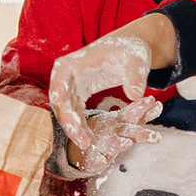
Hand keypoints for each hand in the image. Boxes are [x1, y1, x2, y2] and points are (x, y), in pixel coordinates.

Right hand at [48, 20, 170, 157]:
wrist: (129, 50)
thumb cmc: (130, 51)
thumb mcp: (136, 61)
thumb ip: (136, 77)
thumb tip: (135, 95)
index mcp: (75, 62)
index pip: (60, 77)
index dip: (58, 92)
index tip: (61, 107)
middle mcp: (68, 75)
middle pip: (60, 100)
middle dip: (69, 121)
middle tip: (81, 139)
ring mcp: (71, 87)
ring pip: (66, 111)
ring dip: (74, 129)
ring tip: (86, 144)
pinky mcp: (78, 95)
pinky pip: (75, 114)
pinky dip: (81, 127)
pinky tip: (90, 140)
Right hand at [64, 95, 164, 175]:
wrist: (81, 141)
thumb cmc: (109, 130)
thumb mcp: (125, 122)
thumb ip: (142, 115)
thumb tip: (159, 105)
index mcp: (121, 122)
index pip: (133, 113)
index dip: (142, 107)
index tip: (152, 100)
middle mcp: (112, 131)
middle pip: (128, 130)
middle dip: (141, 133)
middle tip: (155, 137)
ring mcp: (101, 143)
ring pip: (112, 143)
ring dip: (120, 143)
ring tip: (128, 144)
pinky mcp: (91, 157)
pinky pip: (94, 159)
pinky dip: (98, 160)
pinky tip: (101, 162)